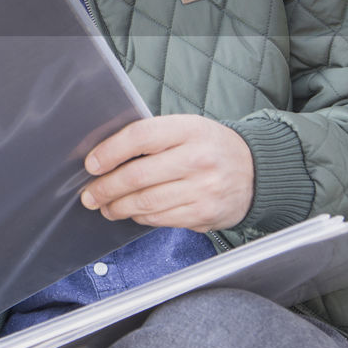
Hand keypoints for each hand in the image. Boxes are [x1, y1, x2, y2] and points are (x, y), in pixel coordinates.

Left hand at [80, 114, 253, 231]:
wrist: (257, 171)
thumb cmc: (210, 147)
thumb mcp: (187, 128)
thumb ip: (153, 138)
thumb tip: (106, 156)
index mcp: (189, 130)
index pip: (140, 137)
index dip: (109, 151)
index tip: (91, 164)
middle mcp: (198, 159)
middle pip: (137, 175)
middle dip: (106, 188)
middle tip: (90, 194)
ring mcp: (203, 189)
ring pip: (146, 202)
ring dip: (118, 207)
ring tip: (106, 206)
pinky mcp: (205, 214)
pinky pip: (161, 219)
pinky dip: (141, 217)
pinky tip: (133, 213)